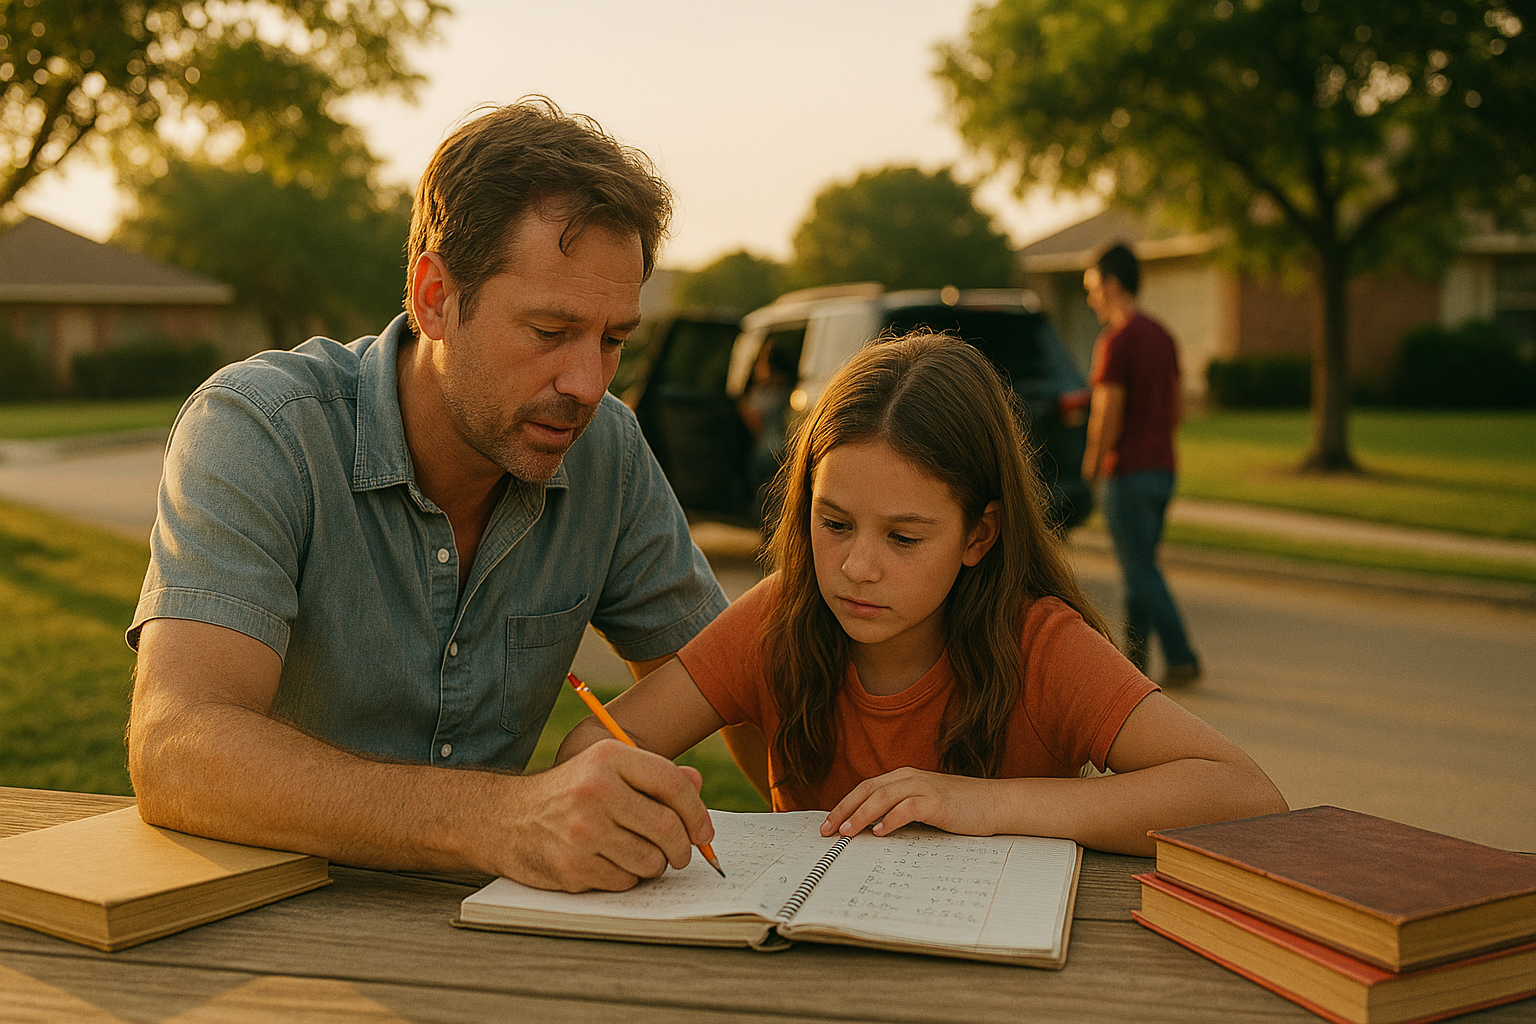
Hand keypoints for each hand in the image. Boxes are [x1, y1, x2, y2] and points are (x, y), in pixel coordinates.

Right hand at [492, 739, 713, 892]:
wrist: (504, 819)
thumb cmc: (568, 793)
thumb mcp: (605, 770)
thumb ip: (652, 775)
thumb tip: (697, 783)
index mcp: (608, 759)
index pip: (673, 784)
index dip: (698, 812)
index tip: (704, 832)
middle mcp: (596, 791)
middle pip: (668, 828)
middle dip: (682, 848)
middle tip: (680, 854)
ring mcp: (583, 831)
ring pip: (651, 861)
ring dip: (653, 865)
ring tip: (638, 856)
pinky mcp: (573, 866)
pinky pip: (625, 882)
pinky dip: (626, 878)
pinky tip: (609, 863)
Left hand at [820, 768, 996, 838]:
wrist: (995, 803)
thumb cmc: (960, 807)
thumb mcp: (924, 805)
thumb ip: (900, 810)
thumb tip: (871, 829)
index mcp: (903, 778)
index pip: (865, 788)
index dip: (843, 805)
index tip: (827, 824)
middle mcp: (910, 778)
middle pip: (867, 790)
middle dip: (843, 809)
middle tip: (827, 830)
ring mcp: (924, 787)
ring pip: (882, 797)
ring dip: (861, 815)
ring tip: (847, 832)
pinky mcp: (937, 801)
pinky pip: (908, 807)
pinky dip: (891, 819)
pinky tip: (880, 832)